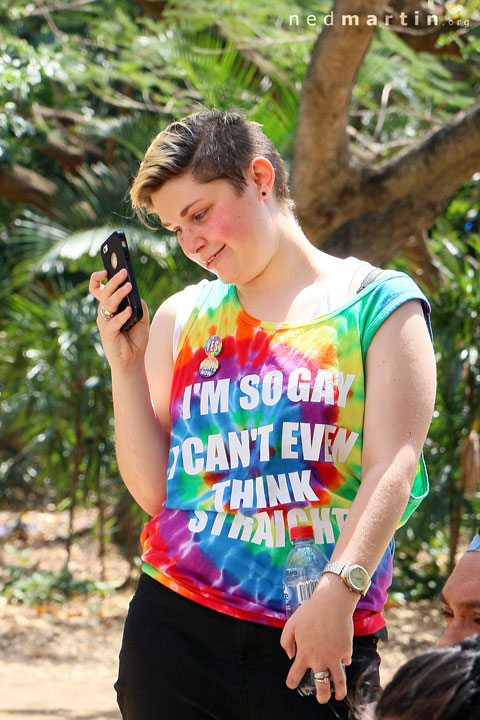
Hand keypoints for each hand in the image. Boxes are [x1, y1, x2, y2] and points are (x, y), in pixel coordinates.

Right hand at [89, 268, 149, 371]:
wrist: (132, 360)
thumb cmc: (134, 339)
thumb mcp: (140, 318)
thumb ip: (139, 304)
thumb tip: (136, 295)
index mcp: (110, 307)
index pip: (98, 289)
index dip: (97, 278)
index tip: (105, 270)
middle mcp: (104, 313)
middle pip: (105, 292)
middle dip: (114, 281)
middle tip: (123, 273)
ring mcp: (104, 322)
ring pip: (108, 304)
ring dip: (119, 294)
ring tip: (129, 287)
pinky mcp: (107, 333)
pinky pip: (114, 321)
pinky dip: (122, 315)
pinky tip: (130, 310)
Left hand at [280, 575, 356, 703]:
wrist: (332, 603)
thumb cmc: (310, 612)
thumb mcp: (291, 624)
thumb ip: (286, 641)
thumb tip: (290, 655)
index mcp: (304, 654)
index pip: (295, 676)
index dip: (292, 682)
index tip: (292, 684)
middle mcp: (319, 660)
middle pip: (321, 686)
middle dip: (321, 696)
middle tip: (321, 698)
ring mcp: (334, 657)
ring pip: (338, 682)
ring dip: (339, 691)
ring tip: (338, 695)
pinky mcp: (346, 650)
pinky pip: (346, 660)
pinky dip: (344, 662)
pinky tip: (344, 660)